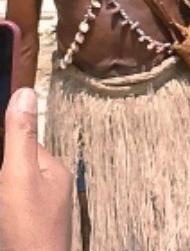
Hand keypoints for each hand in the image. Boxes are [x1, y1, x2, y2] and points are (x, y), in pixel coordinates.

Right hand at [0, 88, 71, 250]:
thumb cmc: (27, 228)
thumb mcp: (19, 175)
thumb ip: (20, 137)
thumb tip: (26, 91)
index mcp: (53, 170)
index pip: (21, 144)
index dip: (2, 143)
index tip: (3, 166)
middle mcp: (50, 187)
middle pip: (13, 166)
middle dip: (3, 170)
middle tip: (6, 196)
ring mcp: (40, 209)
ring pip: (12, 187)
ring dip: (5, 191)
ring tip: (7, 208)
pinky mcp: (26, 228)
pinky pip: (12, 207)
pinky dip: (6, 208)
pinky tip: (6, 215)